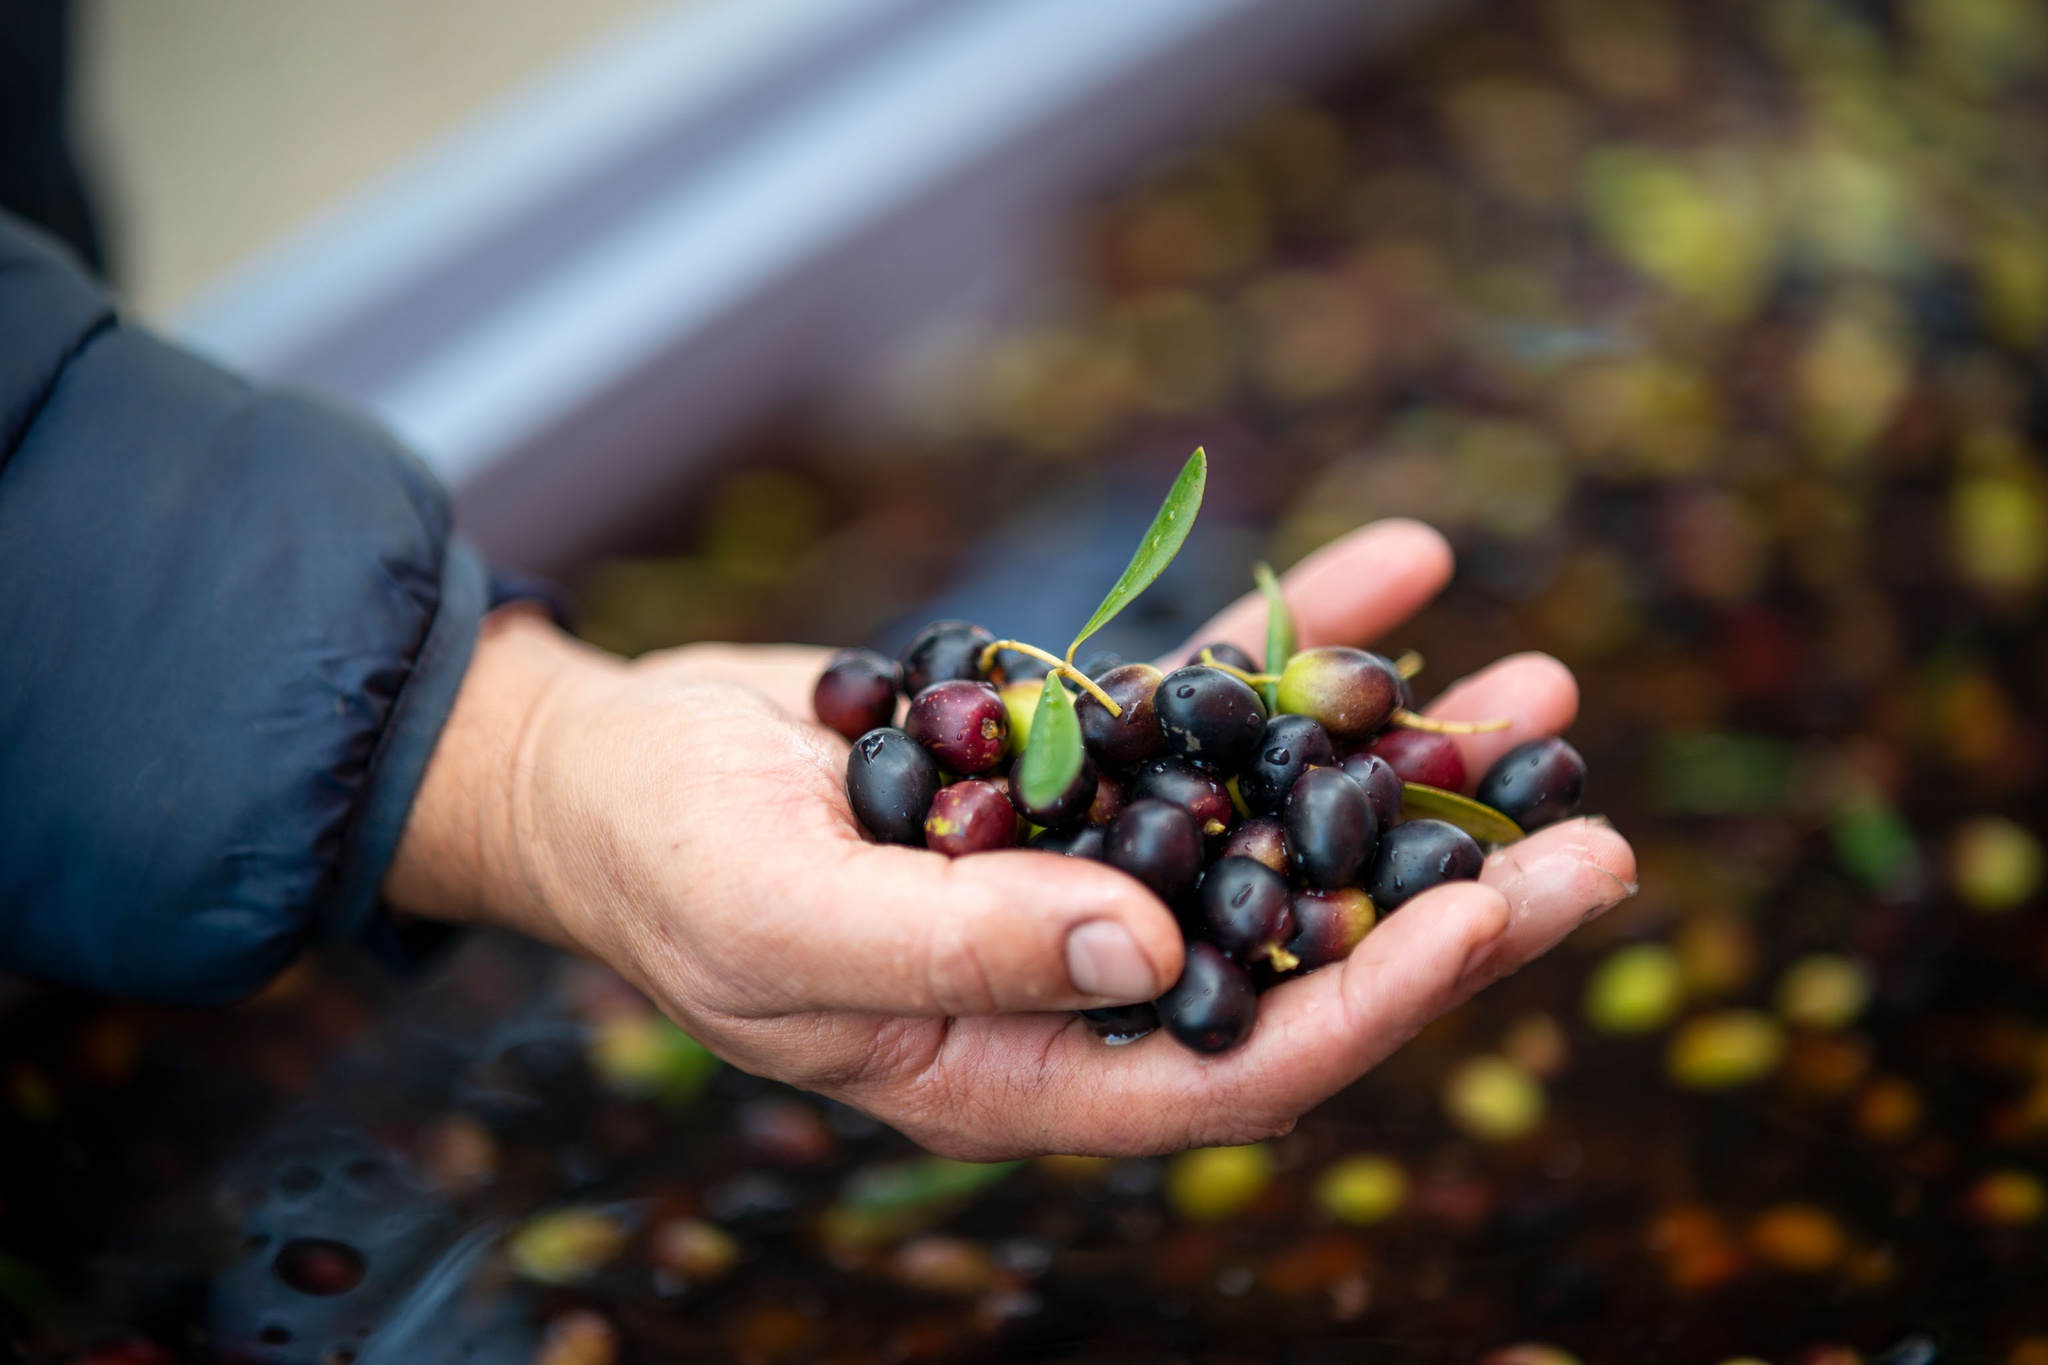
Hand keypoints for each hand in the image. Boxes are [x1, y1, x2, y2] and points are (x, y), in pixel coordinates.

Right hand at [385, 519, 1635, 1158]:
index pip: (1235, 1064)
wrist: (606, 762)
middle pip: (1298, 946)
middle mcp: (1081, 973)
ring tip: (1543, 691)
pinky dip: (1292, 642)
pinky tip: (1397, 568)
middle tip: (1600, 845)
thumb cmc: (659, 864)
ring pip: (1276, 816)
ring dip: (1403, 758)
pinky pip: (1206, 707)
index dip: (1368, 1005)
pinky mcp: (1073, 761)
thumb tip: (1152, 957)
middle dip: (1445, 895)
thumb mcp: (781, 917)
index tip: (1487, 922)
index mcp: (1020, 1064)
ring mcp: (1086, 859)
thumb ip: (956, 947)